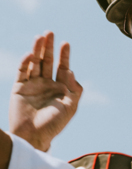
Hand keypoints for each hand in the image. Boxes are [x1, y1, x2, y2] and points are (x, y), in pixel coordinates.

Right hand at [9, 33, 82, 151]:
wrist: (33, 136)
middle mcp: (46, 84)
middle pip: (48, 61)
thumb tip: (71, 71)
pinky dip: (25, 63)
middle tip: (50, 32)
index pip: (62, 67)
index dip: (64, 56)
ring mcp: (33, 85)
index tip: (65, 43)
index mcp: (60, 88)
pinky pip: (22, 72)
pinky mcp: (20, 88)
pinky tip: (30, 55)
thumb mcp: (70, 107)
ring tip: (40, 37)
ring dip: (37, 50)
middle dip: (49, 47)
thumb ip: (74, 90)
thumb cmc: (53, 124)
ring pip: (35, 63)